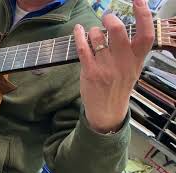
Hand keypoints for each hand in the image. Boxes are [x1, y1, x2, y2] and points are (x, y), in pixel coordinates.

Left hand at [74, 0, 153, 132]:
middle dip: (109, 18)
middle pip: (118, 31)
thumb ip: (131, 51)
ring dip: (94, 31)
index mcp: (137, 61)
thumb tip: (121, 28)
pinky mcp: (90, 71)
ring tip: (94, 35)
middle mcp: (123, 63)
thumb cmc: (119, 87)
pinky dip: (79, 35)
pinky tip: (78, 29)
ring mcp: (105, 67)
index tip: (139, 1)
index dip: (144, 16)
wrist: (107, 111)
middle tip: (107, 17)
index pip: (145, 35)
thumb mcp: (133, 70)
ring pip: (98, 37)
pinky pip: (83, 47)